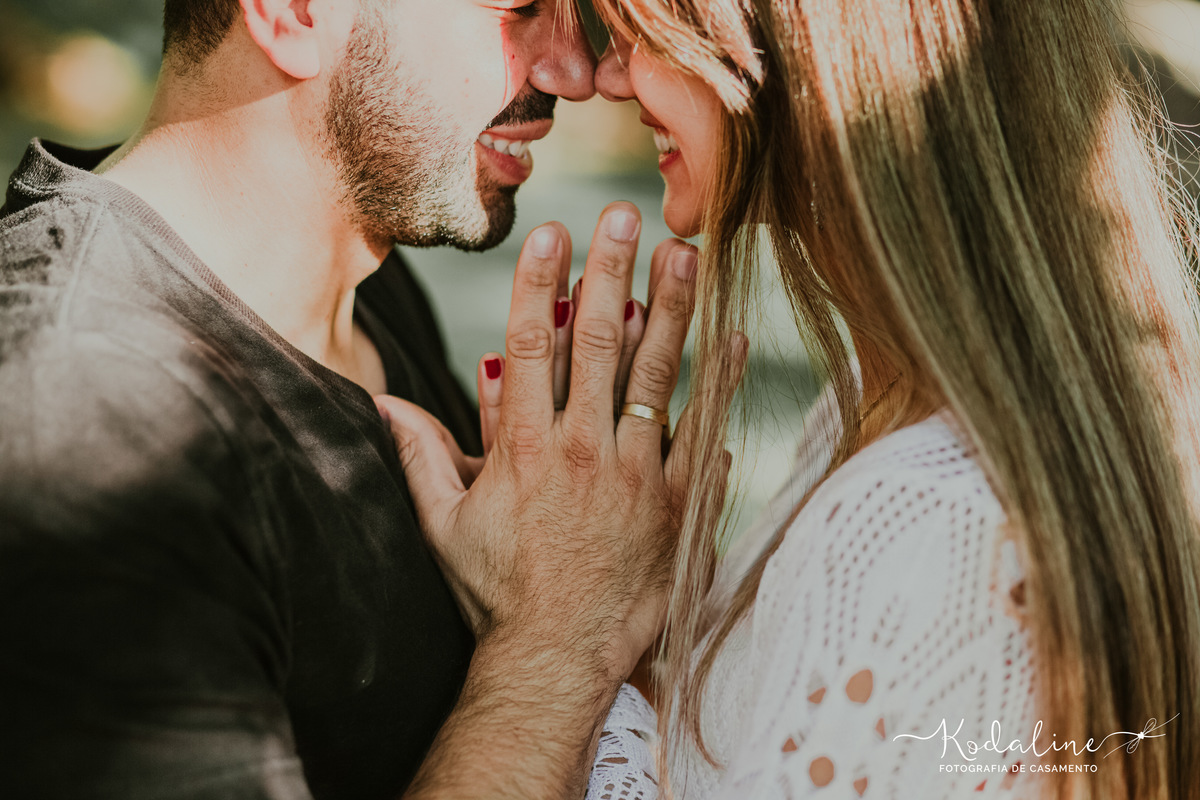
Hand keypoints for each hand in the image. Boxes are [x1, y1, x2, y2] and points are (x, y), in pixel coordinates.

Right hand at [376, 203, 703, 681]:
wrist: (555, 658)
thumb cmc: (495, 591)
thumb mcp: (444, 524)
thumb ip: (418, 455)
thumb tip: (382, 402)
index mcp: (522, 448)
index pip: (531, 344)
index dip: (541, 281)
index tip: (555, 231)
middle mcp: (579, 450)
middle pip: (597, 342)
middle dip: (611, 272)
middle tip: (625, 215)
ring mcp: (632, 475)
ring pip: (655, 376)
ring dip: (672, 308)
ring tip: (685, 251)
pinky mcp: (673, 503)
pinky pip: (701, 433)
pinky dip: (720, 385)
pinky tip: (736, 336)